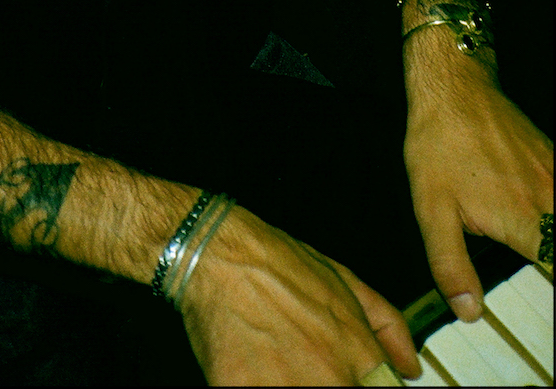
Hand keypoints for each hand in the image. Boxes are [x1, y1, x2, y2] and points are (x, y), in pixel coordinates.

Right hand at [179, 204, 421, 386]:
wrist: (220, 254)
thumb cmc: (278, 262)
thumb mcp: (344, 280)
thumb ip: (387, 325)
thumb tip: (409, 367)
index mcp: (359, 354)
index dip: (366, 388)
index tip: (352, 379)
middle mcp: (331, 376)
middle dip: (331, 384)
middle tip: (310, 371)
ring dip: (296, 386)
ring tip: (283, 370)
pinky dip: (261, 387)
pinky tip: (258, 375)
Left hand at [404, 56, 553, 319]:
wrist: (454, 87)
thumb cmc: (439, 145)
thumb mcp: (431, 210)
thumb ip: (450, 264)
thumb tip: (468, 311)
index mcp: (525, 224)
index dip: (551, 297)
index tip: (542, 307)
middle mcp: (551, 202)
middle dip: (553, 264)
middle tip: (538, 274)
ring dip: (554, 241)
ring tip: (539, 254)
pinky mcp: (555, 161)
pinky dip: (554, 213)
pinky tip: (541, 220)